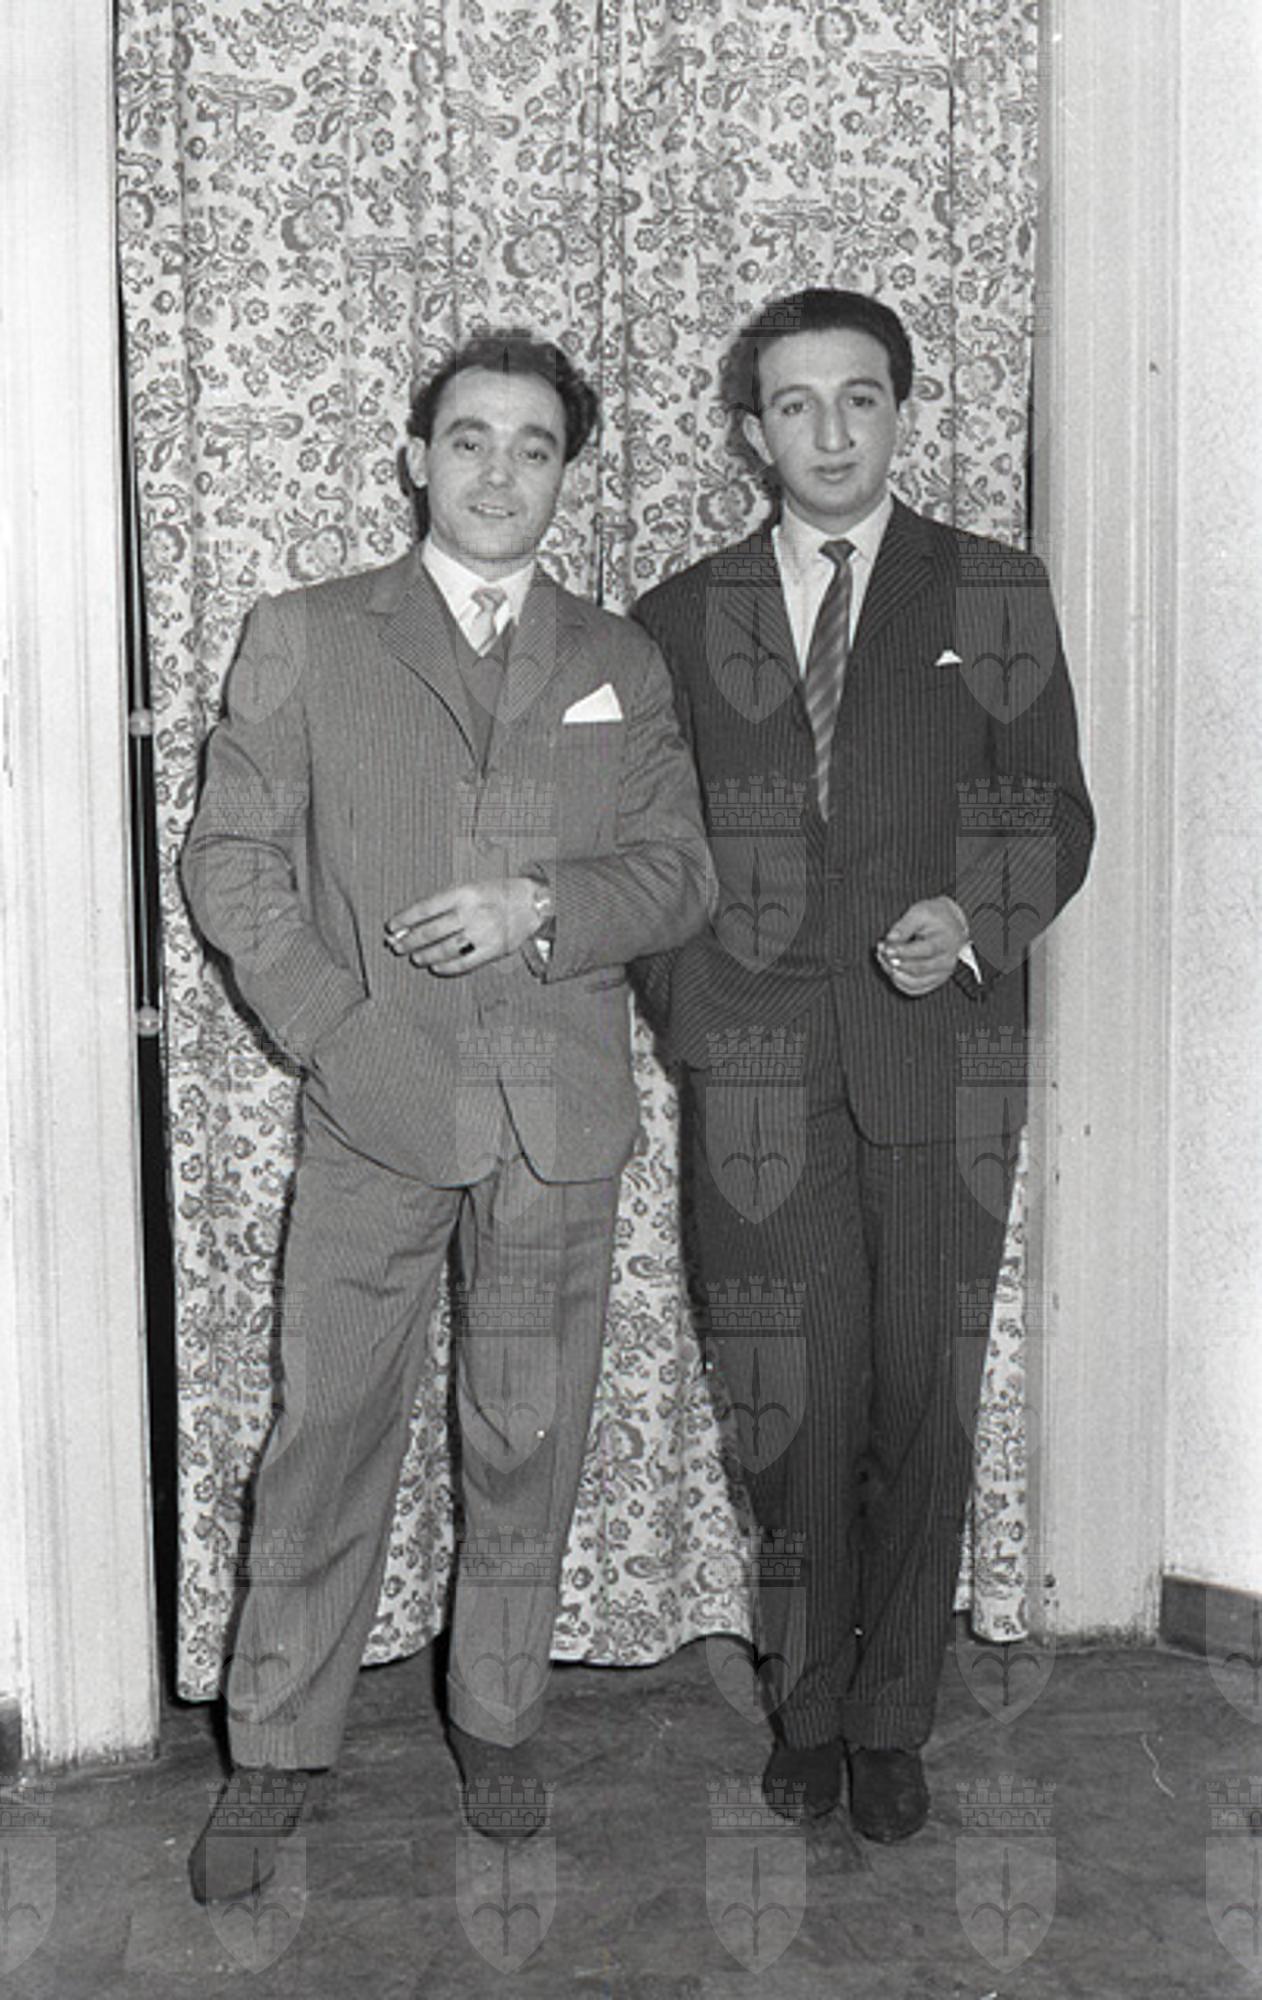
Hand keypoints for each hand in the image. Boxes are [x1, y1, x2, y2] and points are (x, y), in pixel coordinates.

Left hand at [385, 878, 538, 975]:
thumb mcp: (469, 887)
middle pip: (430, 932)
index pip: (425, 908)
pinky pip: (464, 963)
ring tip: (415, 958)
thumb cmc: (495, 893)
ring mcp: (483, 933)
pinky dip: (446, 967)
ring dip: (424, 956)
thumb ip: (443, 904)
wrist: (532, 903)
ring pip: (444, 949)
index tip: (391, 927)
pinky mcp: (492, 950)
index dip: (404, 919)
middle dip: (409, 941)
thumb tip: (410, 923)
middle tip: (397, 947)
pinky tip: (436, 967)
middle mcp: (472, 913)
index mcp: (464, 893)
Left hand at [875, 897, 968, 996]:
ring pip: (914, 983)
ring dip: (894, 973)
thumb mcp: (920, 912)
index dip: (904, 951)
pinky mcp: (934, 982)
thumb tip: (890, 939)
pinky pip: (913, 989)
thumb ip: (904, 926)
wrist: (951, 925)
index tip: (887, 948)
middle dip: (895, 962)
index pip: (925, 951)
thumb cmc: (935, 917)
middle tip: (882, 950)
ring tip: (884, 958)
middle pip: (918, 969)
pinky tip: (891, 967)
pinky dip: (898, 981)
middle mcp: (946, 961)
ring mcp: (941, 974)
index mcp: (945, 942)